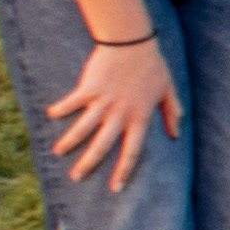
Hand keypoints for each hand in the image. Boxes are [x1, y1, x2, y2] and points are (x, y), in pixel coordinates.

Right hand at [45, 33, 181, 190]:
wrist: (133, 41)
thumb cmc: (152, 65)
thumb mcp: (167, 89)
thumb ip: (172, 112)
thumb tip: (176, 133)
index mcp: (140, 117)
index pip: (132, 151)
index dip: (123, 170)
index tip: (115, 188)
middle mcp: (121, 114)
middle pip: (102, 146)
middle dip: (88, 164)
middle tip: (76, 178)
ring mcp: (103, 102)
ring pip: (83, 129)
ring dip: (69, 142)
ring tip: (58, 152)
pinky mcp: (88, 89)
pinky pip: (71, 104)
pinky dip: (61, 109)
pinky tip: (52, 114)